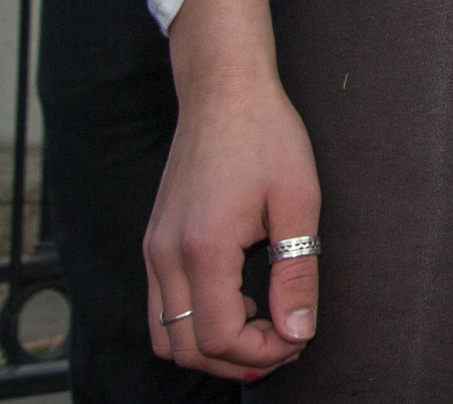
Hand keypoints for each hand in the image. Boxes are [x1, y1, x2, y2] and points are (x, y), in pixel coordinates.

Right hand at [144, 0, 320, 381]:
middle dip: (236, 359)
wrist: (223, 92)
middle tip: (286, 341)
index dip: (261, 352)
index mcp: (201, 247)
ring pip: (166, 335)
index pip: (218, 336)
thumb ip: (296, 272)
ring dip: (212, 347)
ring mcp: (152, 250)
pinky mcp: (154, 243)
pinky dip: (195, 322)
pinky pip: (162, 308)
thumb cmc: (267, 136)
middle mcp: (164, 256)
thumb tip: (297, 332)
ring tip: (264, 327)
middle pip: (184, 349)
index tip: (299, 337)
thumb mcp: (299, 201)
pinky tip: (239, 303)